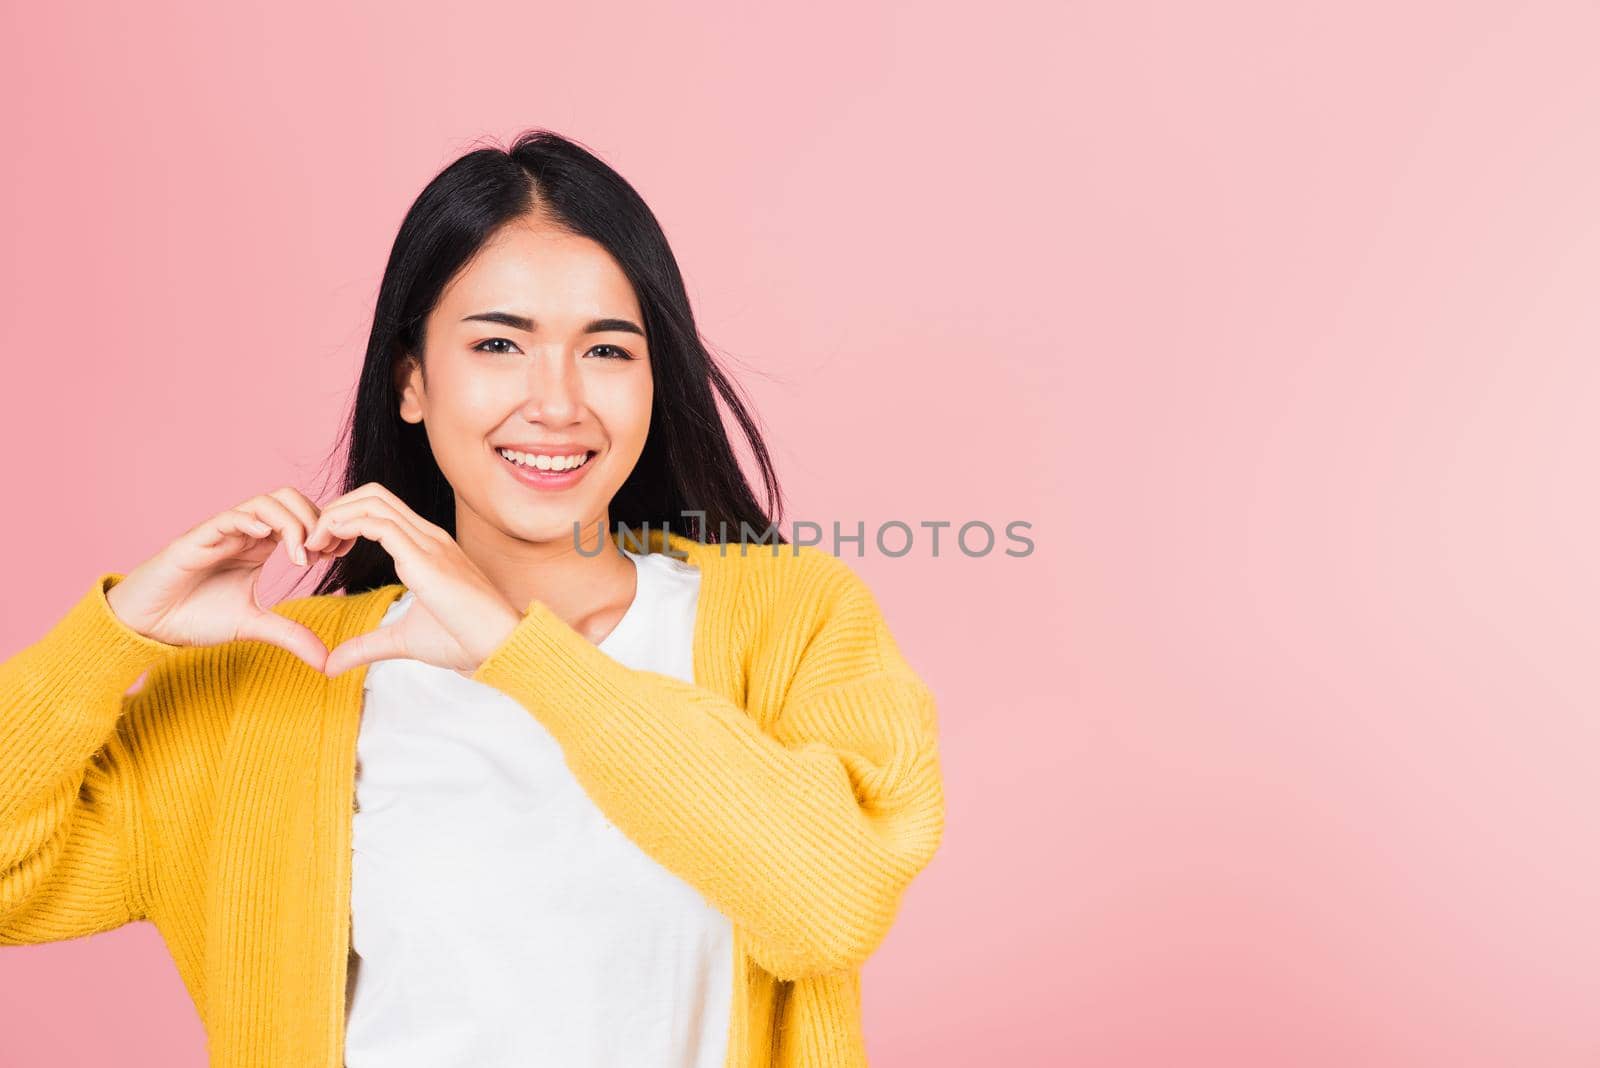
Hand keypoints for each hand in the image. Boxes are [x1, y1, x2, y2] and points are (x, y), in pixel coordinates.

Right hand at [104, 486, 345, 671]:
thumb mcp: (253, 627)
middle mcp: (245, 533)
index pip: (302, 517)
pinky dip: (250, 521)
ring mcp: (222, 532)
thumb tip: (328, 662)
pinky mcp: (197, 539)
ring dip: (291, 524)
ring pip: (265, 503)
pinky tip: (266, 538)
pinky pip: (227, 518)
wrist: (148, 625)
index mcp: (261, 546)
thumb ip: (291, 636)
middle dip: (315, 520)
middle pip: (290, 498)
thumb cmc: (195, 617)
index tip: (337, 556)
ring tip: (299, 558)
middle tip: (322, 555)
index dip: (326, 530)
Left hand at [306, 482, 522, 677]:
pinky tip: (329, 549)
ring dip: (333, 517)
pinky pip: (377, 523)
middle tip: (312, 545)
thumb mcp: (402, 641)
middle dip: (335, 510)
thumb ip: (367, 646)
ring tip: (313, 547)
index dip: (346, 520)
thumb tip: (331, 665)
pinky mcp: (424, 557)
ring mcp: (428, 542)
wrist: (499, 645)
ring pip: (371, 502)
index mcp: (428, 547)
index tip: (325, 551)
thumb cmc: (463, 640)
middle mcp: (428, 536)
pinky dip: (344, 526)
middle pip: (372, 494)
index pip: (381, 509)